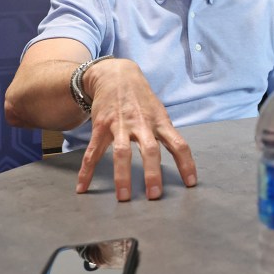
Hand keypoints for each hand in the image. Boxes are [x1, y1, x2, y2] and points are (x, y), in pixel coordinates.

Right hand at [75, 58, 196, 201]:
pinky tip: (83, 188)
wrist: (117, 76)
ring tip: (124, 197)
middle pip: (150, 150)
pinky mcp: (101, 126)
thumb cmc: (142, 100)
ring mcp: (121, 125)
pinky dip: (87, 170)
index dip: (186, 163)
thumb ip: (166, 134)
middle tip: (154, 195)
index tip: (191, 183)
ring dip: (123, 176)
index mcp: (161, 122)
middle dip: (152, 173)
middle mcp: (142, 124)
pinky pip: (93, 152)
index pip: (179, 144)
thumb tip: (180, 158)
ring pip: (122, 152)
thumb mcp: (159, 113)